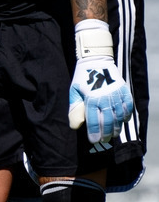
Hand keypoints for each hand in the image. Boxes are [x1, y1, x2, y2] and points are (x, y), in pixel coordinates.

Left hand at [68, 22, 132, 143]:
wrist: (96, 60)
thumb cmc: (82, 78)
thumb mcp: (74, 91)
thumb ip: (75, 109)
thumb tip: (75, 126)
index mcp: (91, 98)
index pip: (93, 120)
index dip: (94, 132)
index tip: (94, 140)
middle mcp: (105, 98)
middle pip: (107, 121)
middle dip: (106, 133)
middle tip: (104, 140)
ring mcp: (116, 94)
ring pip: (119, 116)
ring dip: (116, 127)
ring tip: (113, 134)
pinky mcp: (124, 91)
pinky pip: (128, 106)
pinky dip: (126, 115)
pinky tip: (123, 121)